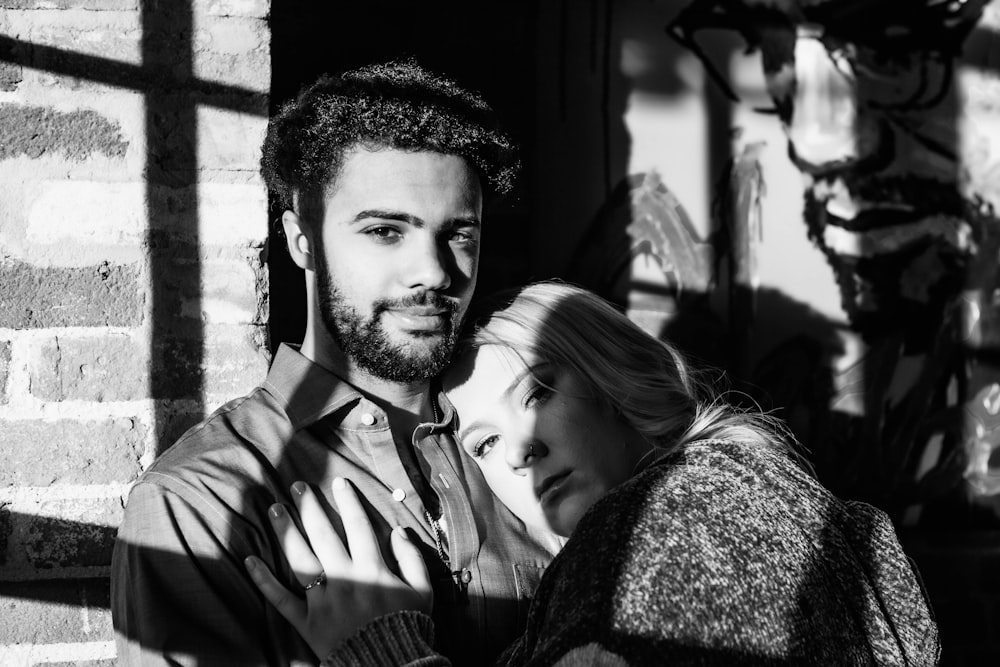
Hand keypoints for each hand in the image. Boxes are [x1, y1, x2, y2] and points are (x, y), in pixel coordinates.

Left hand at [245, 477, 431, 659]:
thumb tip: (400, 531)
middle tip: (297, 486)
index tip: (338, 481)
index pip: (358, 526)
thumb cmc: (407, 626)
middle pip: (324, 535)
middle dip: (309, 507)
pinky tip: (250, 560)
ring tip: (274, 510)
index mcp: (372, 569)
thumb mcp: (422, 590)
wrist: (389, 665)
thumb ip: (411, 558)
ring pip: (300, 560)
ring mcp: (323, 600)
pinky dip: (264, 581)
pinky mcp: (307, 622)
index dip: (348, 501)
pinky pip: (281, 600)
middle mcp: (345, 579)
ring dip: (286, 532)